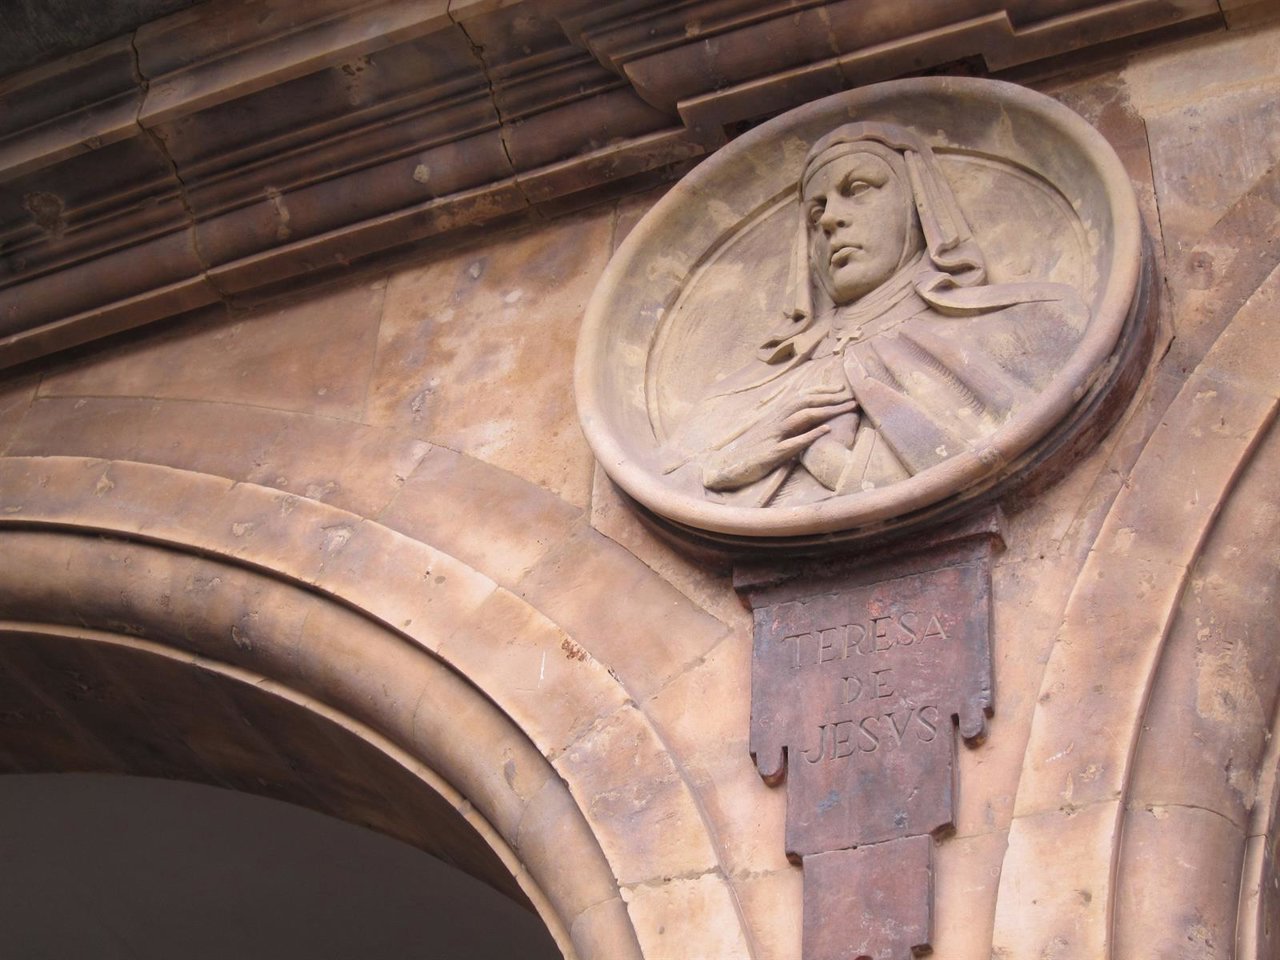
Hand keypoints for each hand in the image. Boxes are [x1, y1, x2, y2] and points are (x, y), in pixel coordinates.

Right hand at [701, 381, 856, 490]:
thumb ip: (782, 426)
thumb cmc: (747, 453)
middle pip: (805, 401)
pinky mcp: (771, 454)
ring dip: (827, 410)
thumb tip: (801, 422)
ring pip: (802, 416)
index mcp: (773, 417)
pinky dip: (811, 435)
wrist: (725, 468)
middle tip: (851, 396)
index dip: (821, 391)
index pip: (800, 397)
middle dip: (830, 397)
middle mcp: (774, 421)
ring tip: (847, 407)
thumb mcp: (766, 435)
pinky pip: (794, 442)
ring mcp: (773, 436)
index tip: (840, 389)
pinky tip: (827, 430)